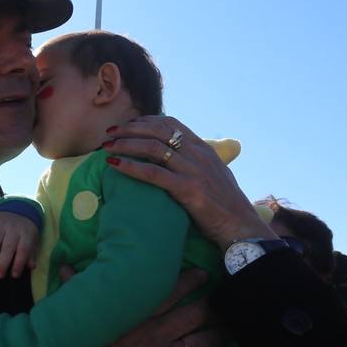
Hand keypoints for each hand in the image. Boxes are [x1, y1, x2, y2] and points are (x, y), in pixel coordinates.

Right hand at [0, 211, 37, 278]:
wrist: (18, 205)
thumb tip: (31, 266)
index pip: (23, 250)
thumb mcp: (33, 239)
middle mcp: (13, 228)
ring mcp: (1, 223)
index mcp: (26, 233)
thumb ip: (31, 253)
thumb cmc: (25, 228)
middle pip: (7, 247)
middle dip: (3, 263)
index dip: (18, 263)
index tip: (14, 275)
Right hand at [63, 269, 225, 346]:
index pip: (170, 291)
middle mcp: (156, 334)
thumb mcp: (78, 321)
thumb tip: (65, 267)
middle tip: (223, 302)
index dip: (191, 281)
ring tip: (229, 331)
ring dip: (220, 335)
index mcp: (136, 315)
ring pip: (205, 341)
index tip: (203, 275)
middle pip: (196, 313)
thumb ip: (75, 290)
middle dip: (213, 306)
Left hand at [104, 116, 275, 247]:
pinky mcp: (188, 189)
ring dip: (125, 145)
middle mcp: (198, 155)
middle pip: (158, 130)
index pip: (170, 123)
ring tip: (106, 148)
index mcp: (203, 149)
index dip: (145, 121)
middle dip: (130, 129)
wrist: (240, 226)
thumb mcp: (213, 174)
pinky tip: (114, 165)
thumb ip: (195, 162)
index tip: (127, 125)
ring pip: (152, 148)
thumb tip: (174, 156)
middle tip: (110, 133)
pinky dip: (130, 166)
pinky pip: (153, 173)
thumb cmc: (224, 204)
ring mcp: (193, 171)